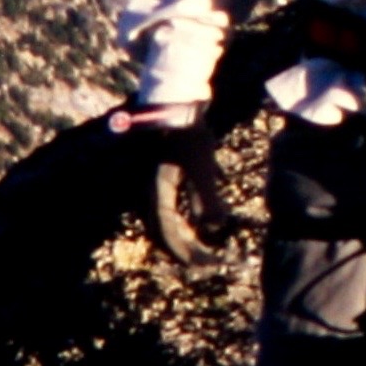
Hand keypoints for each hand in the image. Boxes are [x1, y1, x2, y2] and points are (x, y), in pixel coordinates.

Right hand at [111, 101, 235, 261]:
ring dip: (188, 233)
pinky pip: (174, 201)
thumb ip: (207, 198)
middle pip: (166, 231)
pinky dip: (189, 212)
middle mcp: (149, 193)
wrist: (173, 100)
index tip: (209, 265)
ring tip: (207, 243)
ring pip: (169, 217)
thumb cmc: (185, 132)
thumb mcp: (201, 165)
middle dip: (188, 249)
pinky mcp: (164, 172)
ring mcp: (154, 183)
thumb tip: (216, 227)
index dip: (187, 253)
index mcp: (153, 195)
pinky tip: (205, 215)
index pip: (167, 235)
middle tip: (212, 261)